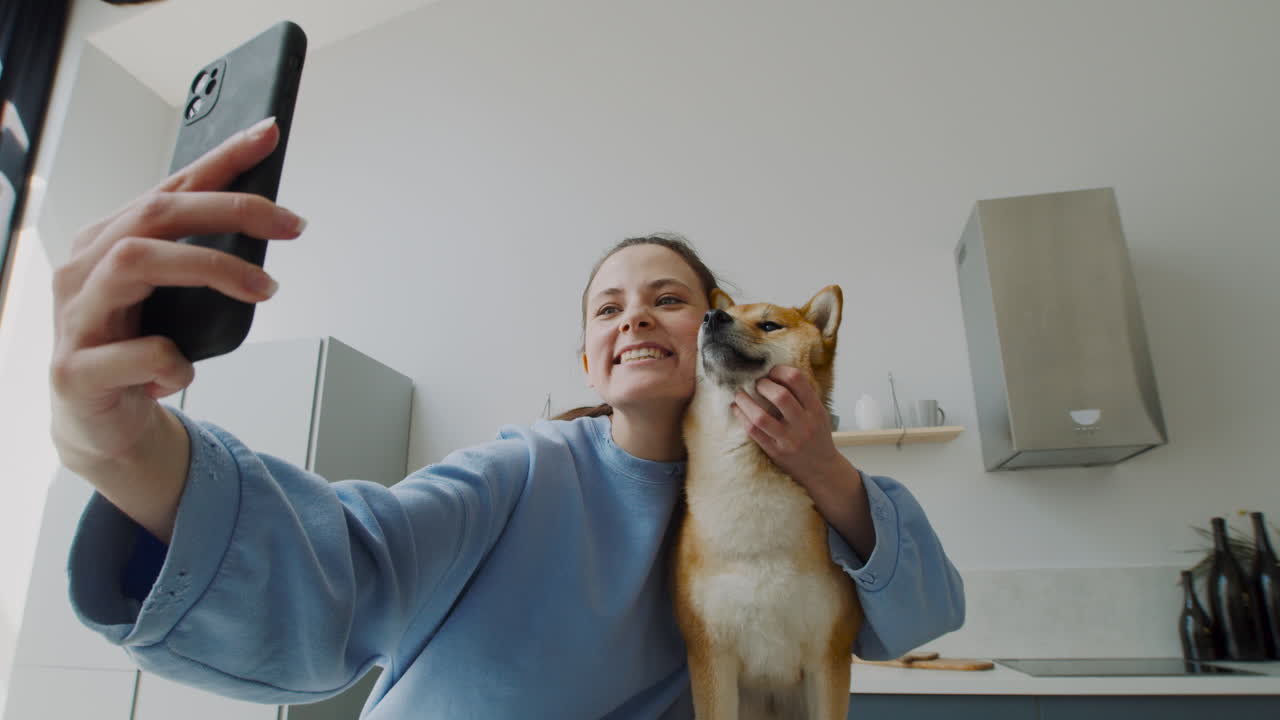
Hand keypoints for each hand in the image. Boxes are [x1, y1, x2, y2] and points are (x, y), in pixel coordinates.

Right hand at [49, 117, 304, 469]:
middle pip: (155, 214)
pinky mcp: (76, 371)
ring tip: (264, 291)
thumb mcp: (174, 298)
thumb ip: (203, 258)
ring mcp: (74, 317)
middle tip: (290, 224)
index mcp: (109, 242)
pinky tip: (184, 371)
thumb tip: (269, 221)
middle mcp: (83, 268)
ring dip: (212, 269)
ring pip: (135, 262)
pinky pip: (130, 354)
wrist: (100, 425)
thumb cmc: (137, 352)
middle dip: (230, 210)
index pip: (170, 188)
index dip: (221, 160)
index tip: (268, 135)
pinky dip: (171, 361)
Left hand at [731, 365, 842, 486]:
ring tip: (740, 394)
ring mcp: (788, 440)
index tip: (771, 371)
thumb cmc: (817, 437)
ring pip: (761, 417)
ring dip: (746, 401)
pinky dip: (742, 416)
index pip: (798, 380)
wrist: (822, 470)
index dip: (780, 370)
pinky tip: (737, 409)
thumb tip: (775, 373)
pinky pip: (754, 432)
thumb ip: (802, 396)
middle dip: (763, 384)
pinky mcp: (775, 451)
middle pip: (780, 396)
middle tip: (757, 383)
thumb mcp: (819, 414)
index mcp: (816, 410)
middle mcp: (803, 424)